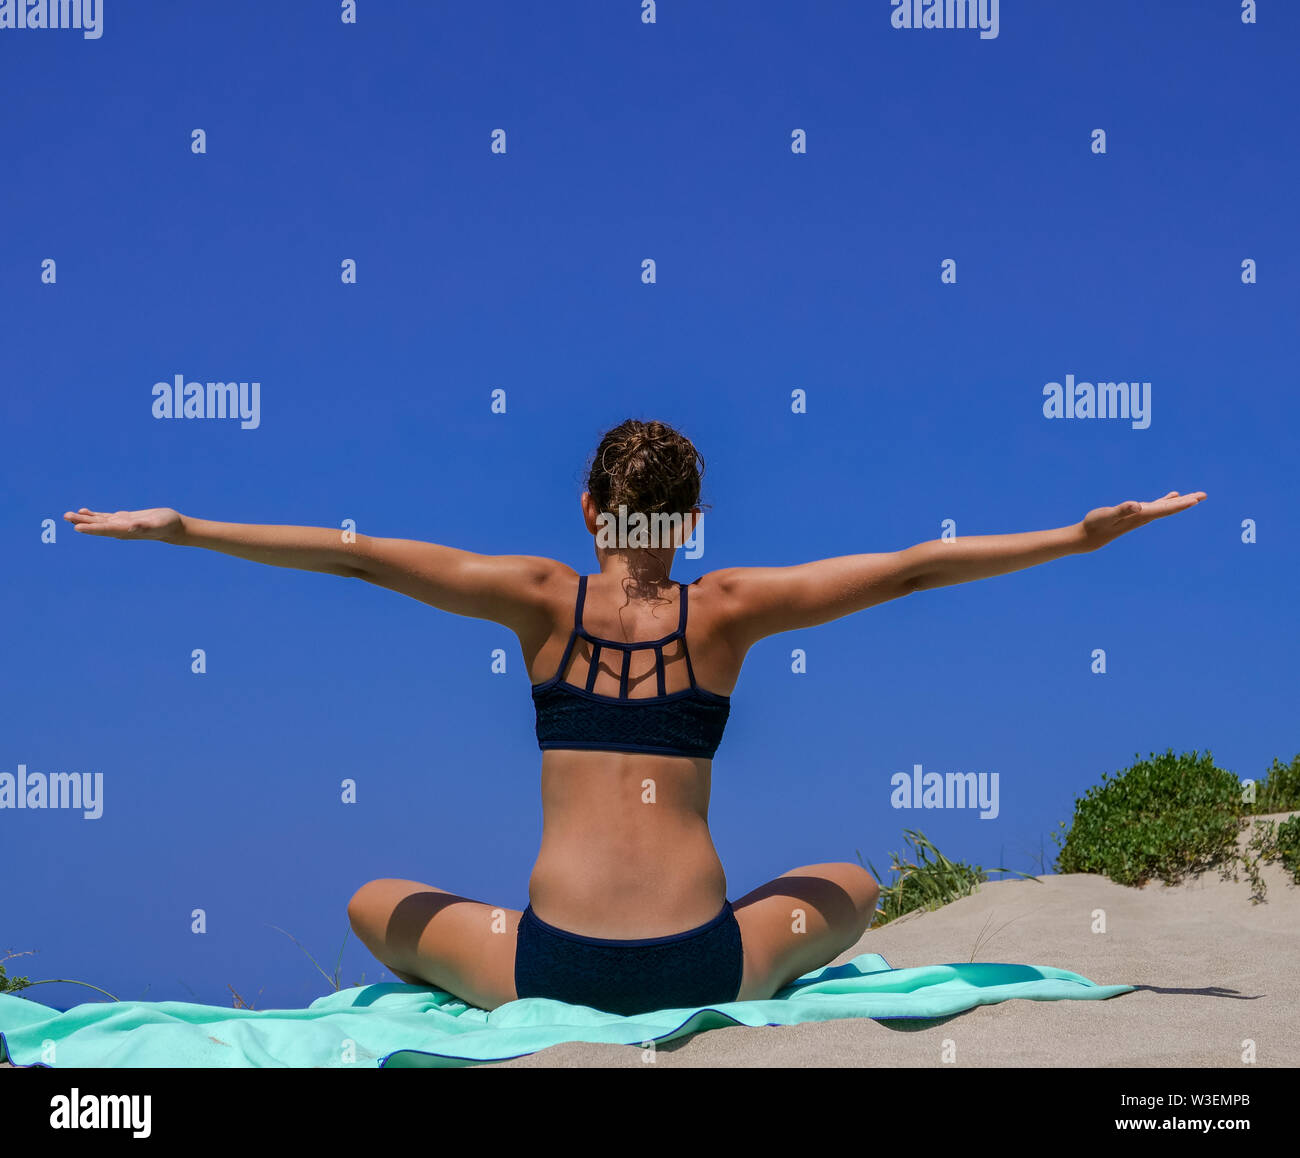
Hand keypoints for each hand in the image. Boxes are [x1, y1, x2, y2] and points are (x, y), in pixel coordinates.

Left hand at [63, 507, 183, 541]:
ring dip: (83, 519)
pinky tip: (84, 512)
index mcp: (126, 531)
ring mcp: (120, 524)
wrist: (173, 527)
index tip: (77, 527)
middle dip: (81, 522)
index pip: (105, 530)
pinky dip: (93, 515)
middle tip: (66, 517)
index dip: (91, 528)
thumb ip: (145, 526)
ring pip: (97, 522)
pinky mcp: (122, 519)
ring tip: (68, 515)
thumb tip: (132, 527)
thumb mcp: (157, 524)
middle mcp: (119, 529)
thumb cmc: (166, 525)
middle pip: (97, 526)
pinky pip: (104, 517)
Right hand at [1079, 491, 1206, 551]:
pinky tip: (1173, 495)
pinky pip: (1156, 505)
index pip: (1164, 509)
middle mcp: (1144, 516)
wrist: (1090, 537)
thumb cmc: (1096, 524)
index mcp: (1140, 516)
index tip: (1195, 500)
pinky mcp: (1135, 513)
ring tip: (1195, 496)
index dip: (1180, 504)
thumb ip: (1122, 510)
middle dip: (1187, 502)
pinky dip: (1166, 500)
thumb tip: (1137, 506)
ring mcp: (1141, 515)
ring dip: (1180, 501)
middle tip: (1203, 495)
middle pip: (1170, 509)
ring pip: (1166, 507)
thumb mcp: (1107, 515)